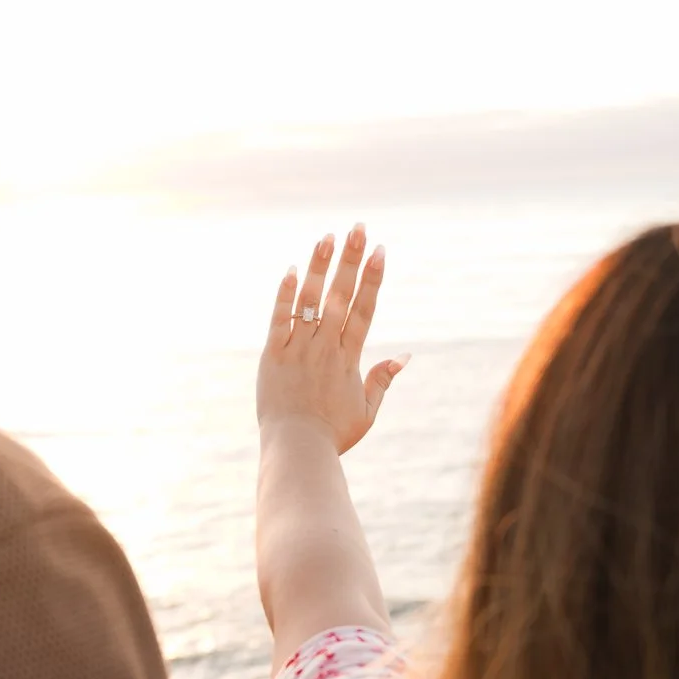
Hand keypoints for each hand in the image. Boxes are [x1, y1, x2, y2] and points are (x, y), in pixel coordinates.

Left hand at [257, 224, 407, 453]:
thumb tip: (404, 356)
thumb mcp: (366, 411)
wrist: (297, 449)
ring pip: (310, 300)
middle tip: (359, 229)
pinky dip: (285, 294)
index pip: (364, 309)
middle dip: (351, 260)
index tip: (380, 251)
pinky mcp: (274, 355)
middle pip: (340, 296)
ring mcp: (299, 349)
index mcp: (350, 358)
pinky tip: (291, 270)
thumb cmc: (333, 435)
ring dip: (319, 267)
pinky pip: (279, 319)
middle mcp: (326, 347)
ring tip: (327, 237)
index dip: (372, 278)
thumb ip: (382, 380)